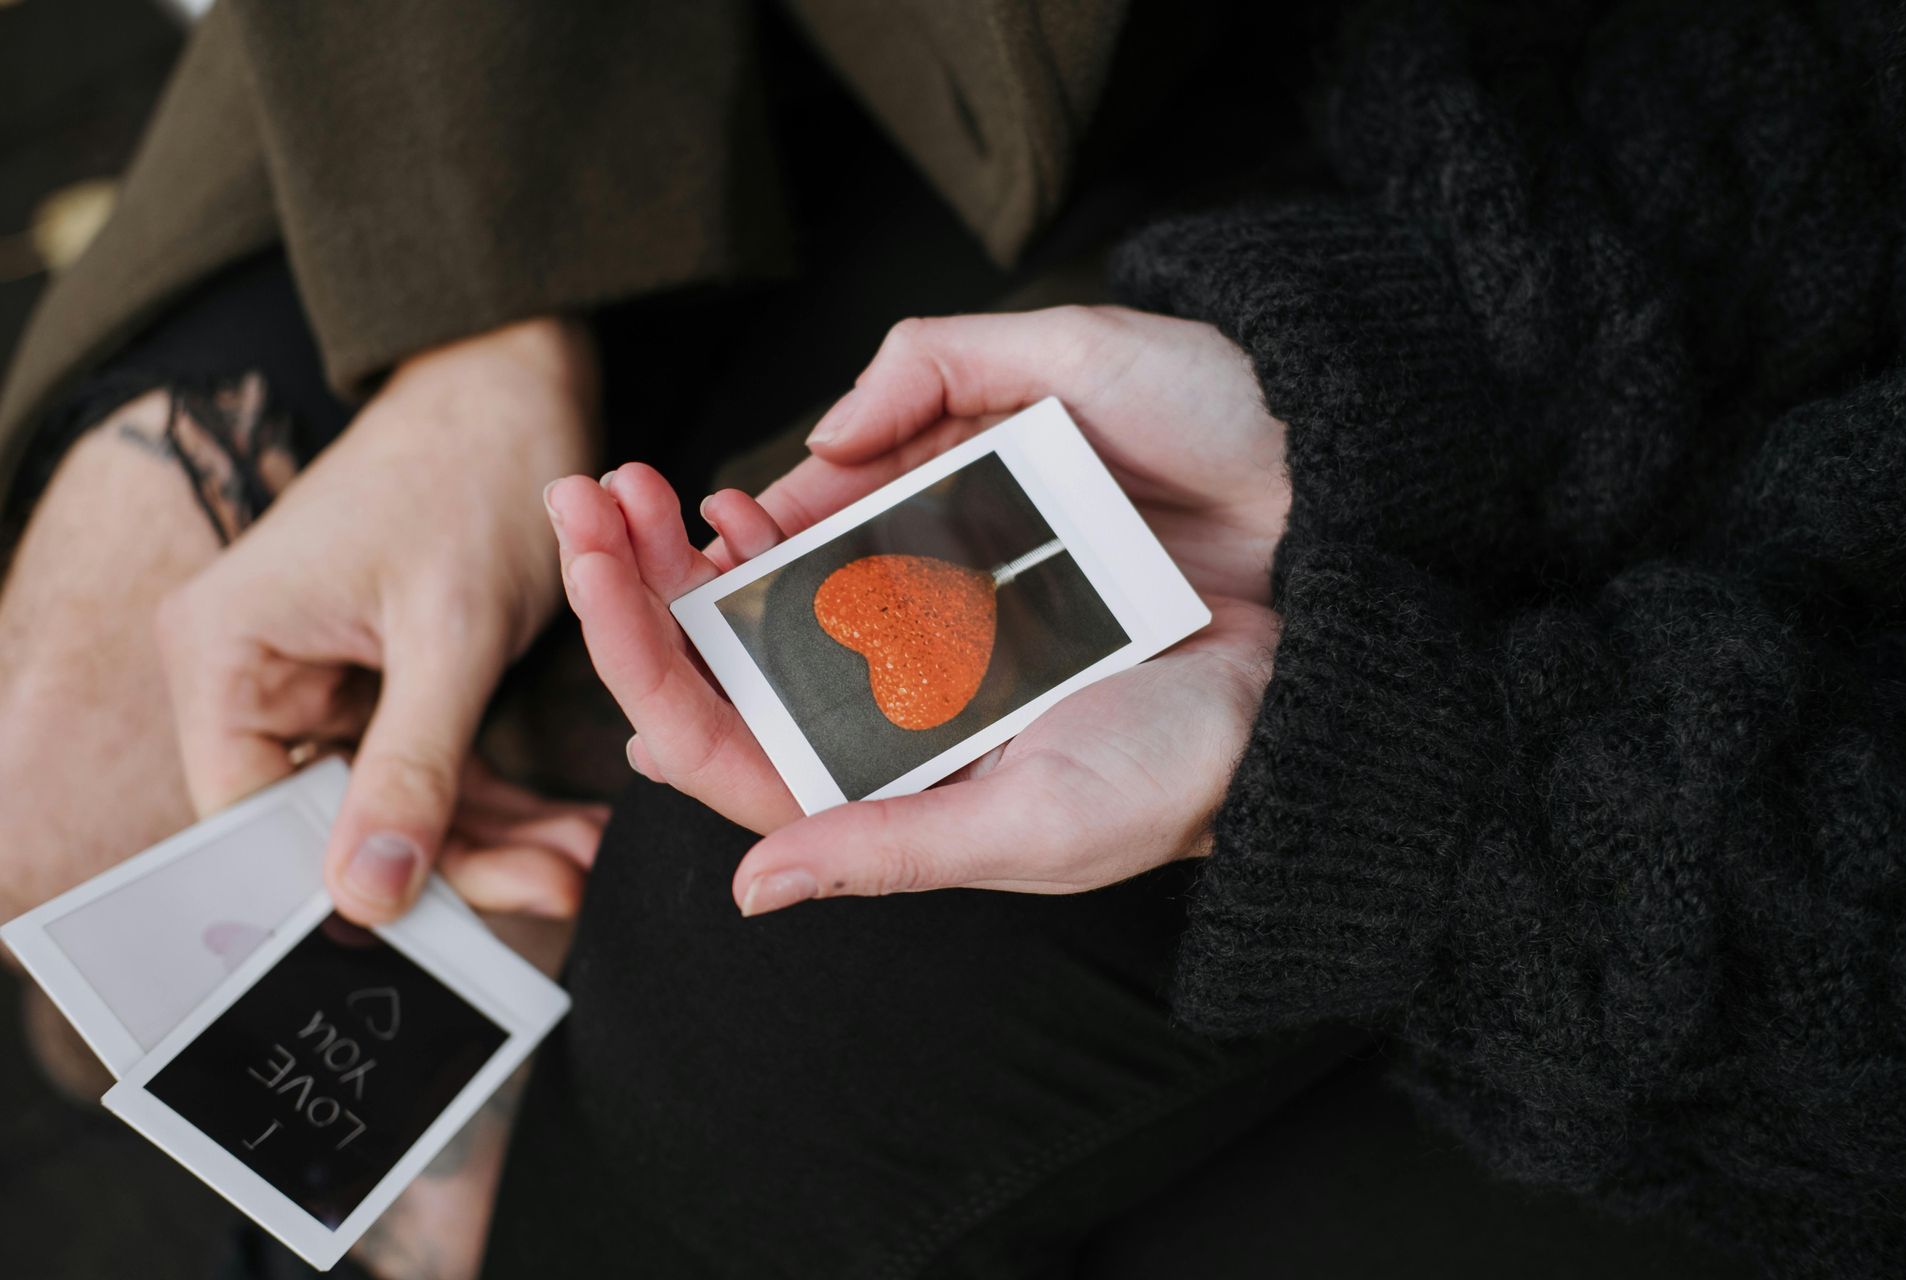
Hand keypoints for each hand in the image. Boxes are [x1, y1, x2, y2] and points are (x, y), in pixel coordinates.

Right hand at [158, 317, 604, 923]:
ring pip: (395, 801)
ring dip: (492, 835)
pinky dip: (499, 795)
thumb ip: (412, 768)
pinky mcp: (382, 679)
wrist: (514, 383)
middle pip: (333, 819)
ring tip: (580, 856)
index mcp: (224, 654)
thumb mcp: (449, 633)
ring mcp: (317, 679)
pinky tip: (567, 824)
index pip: (258, 820)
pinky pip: (432, 765)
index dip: (341, 883)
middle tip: (555, 886)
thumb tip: (366, 897)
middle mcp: (251, 673)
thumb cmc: (470, 474)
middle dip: (449, 859)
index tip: (436, 934)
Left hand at [549, 305, 1285, 913]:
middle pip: (719, 655)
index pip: (719, 736)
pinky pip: (849, 540)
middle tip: (582, 499)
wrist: (1302, 662)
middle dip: (639, 581)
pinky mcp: (957, 570)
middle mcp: (877, 715)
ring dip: (696, 543)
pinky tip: (760, 492)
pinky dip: (796, 512)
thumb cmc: (1184, 762)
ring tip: (647, 488)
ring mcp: (911, 638)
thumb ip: (891, 848)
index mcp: (878, 785)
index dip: (641, 658)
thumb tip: (750, 889)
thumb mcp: (1039, 824)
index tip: (596, 574)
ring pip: (767, 596)